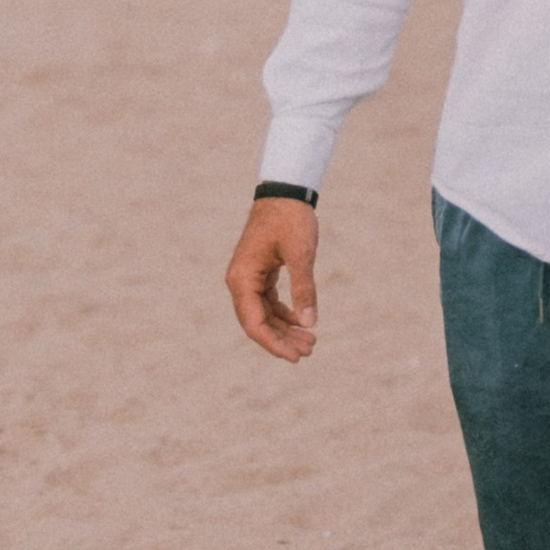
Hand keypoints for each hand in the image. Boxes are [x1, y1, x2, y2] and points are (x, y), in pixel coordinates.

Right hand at [226, 196, 319, 361]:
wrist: (285, 193)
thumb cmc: (291, 220)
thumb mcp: (301, 254)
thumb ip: (304, 289)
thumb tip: (308, 323)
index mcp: (242, 279)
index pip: (254, 323)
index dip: (274, 344)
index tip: (296, 357)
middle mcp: (240, 282)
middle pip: (257, 323)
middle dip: (282, 340)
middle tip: (309, 351)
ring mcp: (248, 278)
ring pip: (263, 315)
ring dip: (284, 329)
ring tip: (310, 341)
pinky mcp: (259, 274)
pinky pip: (268, 303)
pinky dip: (284, 314)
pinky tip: (302, 322)